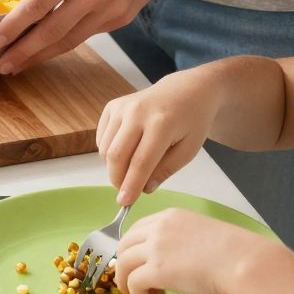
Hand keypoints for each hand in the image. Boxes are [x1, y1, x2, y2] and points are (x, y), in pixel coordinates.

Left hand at [0, 0, 173, 74]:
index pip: (38, 6)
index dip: (14, 27)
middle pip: (52, 32)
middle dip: (24, 52)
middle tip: (3, 65)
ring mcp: (111, 9)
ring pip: (70, 40)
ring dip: (42, 55)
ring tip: (21, 64)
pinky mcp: (123, 18)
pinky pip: (89, 32)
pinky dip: (67, 41)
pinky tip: (51, 47)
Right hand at [97, 75, 218, 208]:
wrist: (187, 90)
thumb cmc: (192, 121)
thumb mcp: (189, 150)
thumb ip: (166, 170)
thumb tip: (144, 189)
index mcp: (161, 124)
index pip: (140, 162)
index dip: (131, 185)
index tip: (125, 203)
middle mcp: (137, 112)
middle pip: (116, 155)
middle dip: (118, 180)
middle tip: (126, 191)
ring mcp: (122, 106)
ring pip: (105, 149)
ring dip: (114, 167)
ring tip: (132, 169)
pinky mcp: (113, 106)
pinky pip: (102, 138)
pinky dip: (109, 152)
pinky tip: (126, 151)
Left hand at [116, 206, 257, 293]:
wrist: (241, 261)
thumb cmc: (233, 252)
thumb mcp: (201, 234)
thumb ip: (180, 241)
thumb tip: (174, 261)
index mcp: (170, 216)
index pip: (137, 229)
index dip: (133, 249)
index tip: (138, 263)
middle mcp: (158, 228)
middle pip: (123, 245)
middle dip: (125, 266)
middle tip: (138, 282)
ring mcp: (155, 248)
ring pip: (123, 264)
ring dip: (129, 283)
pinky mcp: (156, 270)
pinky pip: (133, 283)